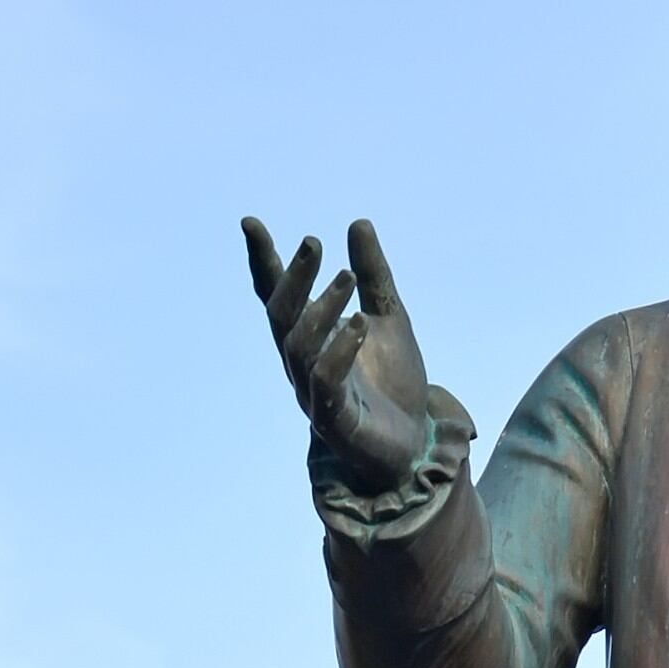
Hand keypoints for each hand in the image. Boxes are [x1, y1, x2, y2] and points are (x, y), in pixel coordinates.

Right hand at [242, 215, 433, 494]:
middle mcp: (303, 366)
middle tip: (313, 244)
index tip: (250, 223)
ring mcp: (315, 395)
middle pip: (282, 317)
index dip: (264, 263)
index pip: (277, 297)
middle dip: (293, 278)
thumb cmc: (395, 386)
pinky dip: (339, 351)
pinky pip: (326, 383)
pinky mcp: (336, 422)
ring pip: (300, 347)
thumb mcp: (389, 319)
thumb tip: (357, 223)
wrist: (418, 444)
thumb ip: (373, 277)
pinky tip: (359, 324)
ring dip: (321, 308)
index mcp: (311, 340)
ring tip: (346, 278)